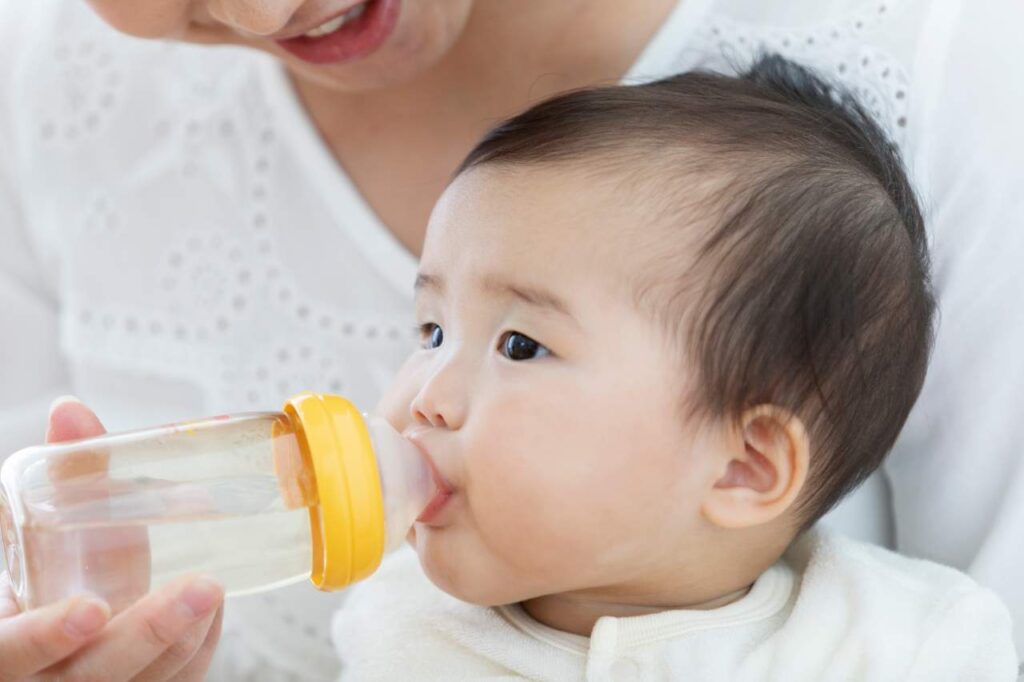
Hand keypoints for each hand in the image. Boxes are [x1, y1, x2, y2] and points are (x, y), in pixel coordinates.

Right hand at [0, 398, 224, 680]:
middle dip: (152, 633)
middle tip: (202, 587)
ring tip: (211, 588)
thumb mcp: (34, 543)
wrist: (50, 652)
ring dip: (187, 636)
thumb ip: (57, 481)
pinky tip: (212, 608)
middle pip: (97, 674)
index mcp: (2, 651)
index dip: (43, 637)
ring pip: (148, 681)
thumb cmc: (42, 589)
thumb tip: (70, 411)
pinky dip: (199, 646)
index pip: (8, 655)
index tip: (90, 608)